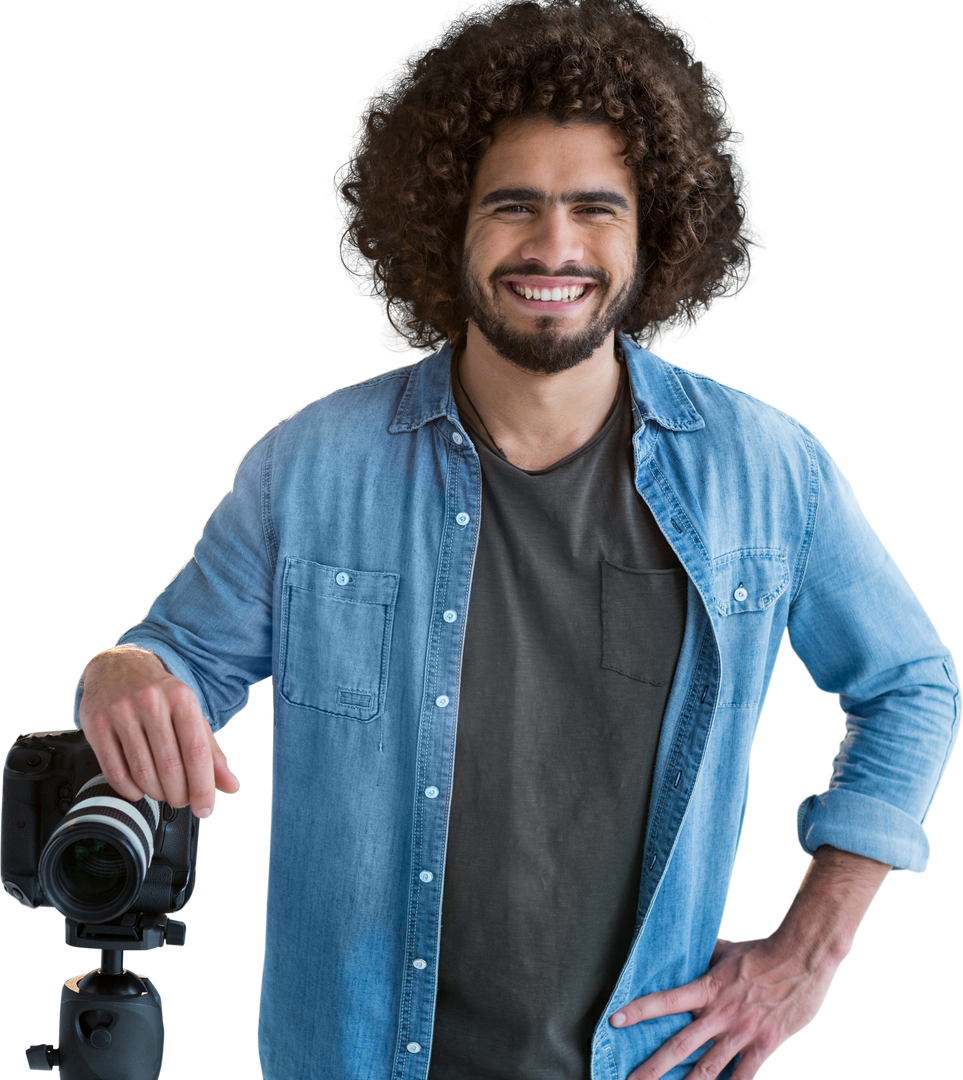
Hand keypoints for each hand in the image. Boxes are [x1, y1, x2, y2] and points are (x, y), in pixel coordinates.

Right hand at [79, 647, 241, 819]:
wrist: (119, 666)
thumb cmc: (160, 694)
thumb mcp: (191, 714)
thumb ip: (212, 752)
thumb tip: (231, 787)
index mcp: (181, 698)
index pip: (196, 752)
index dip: (203, 787)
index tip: (206, 808)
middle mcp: (151, 702)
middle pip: (169, 766)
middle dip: (179, 795)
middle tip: (183, 800)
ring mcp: (120, 712)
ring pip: (142, 772)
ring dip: (156, 793)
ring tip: (163, 792)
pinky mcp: (95, 725)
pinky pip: (114, 772)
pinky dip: (130, 790)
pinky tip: (139, 789)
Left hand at [610, 930, 843, 1079]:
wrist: (801, 956)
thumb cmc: (764, 951)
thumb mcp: (727, 950)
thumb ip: (705, 956)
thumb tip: (687, 949)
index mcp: (707, 988)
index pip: (665, 1000)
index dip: (639, 1010)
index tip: (615, 1020)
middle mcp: (719, 1013)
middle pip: (679, 1045)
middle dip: (653, 1067)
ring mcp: (742, 1032)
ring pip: (707, 1069)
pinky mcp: (765, 1046)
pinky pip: (745, 1078)